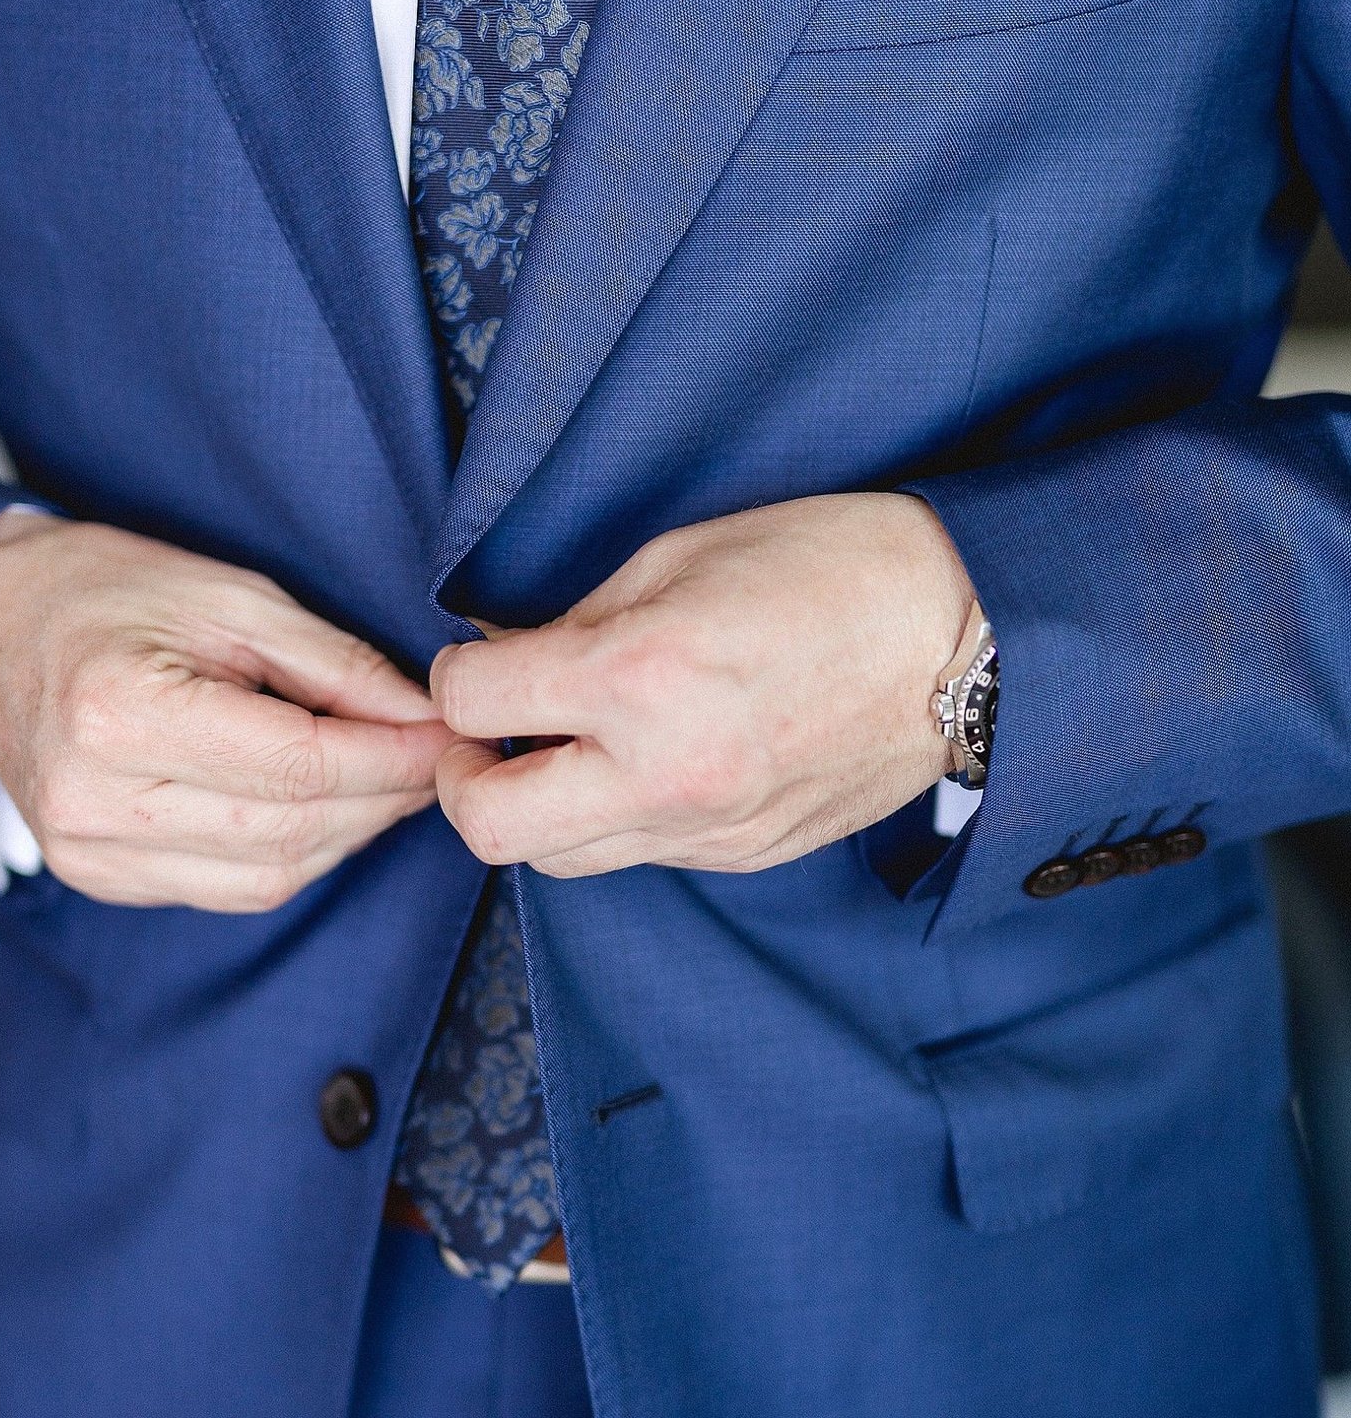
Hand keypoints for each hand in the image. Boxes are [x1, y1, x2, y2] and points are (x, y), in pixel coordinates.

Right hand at [0, 511, 452, 908]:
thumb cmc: (100, 590)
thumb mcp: (227, 593)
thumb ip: (331, 661)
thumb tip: (425, 713)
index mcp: (118, 715)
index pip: (299, 766)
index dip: (394, 759)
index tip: (450, 735)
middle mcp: (97, 801)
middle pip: (292, 829)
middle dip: (385, 798)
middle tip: (438, 758)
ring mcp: (92, 854)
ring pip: (272, 875)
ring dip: (350, 833)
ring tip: (391, 779)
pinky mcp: (99, 878)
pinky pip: (233, 889)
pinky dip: (296, 854)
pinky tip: (324, 808)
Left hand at [429, 493, 974, 876]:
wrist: (964, 643)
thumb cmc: (829, 568)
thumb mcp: (680, 557)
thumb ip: (575, 621)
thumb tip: (501, 660)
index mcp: (639, 677)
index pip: (472, 703)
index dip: (453, 678)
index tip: (473, 665)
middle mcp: (663, 771)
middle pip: (490, 828)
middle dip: (459, 781)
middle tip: (477, 740)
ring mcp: (705, 830)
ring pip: (560, 860)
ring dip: (536, 810)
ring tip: (560, 751)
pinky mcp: (741, 857)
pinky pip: (637, 855)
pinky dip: (614, 817)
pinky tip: (641, 763)